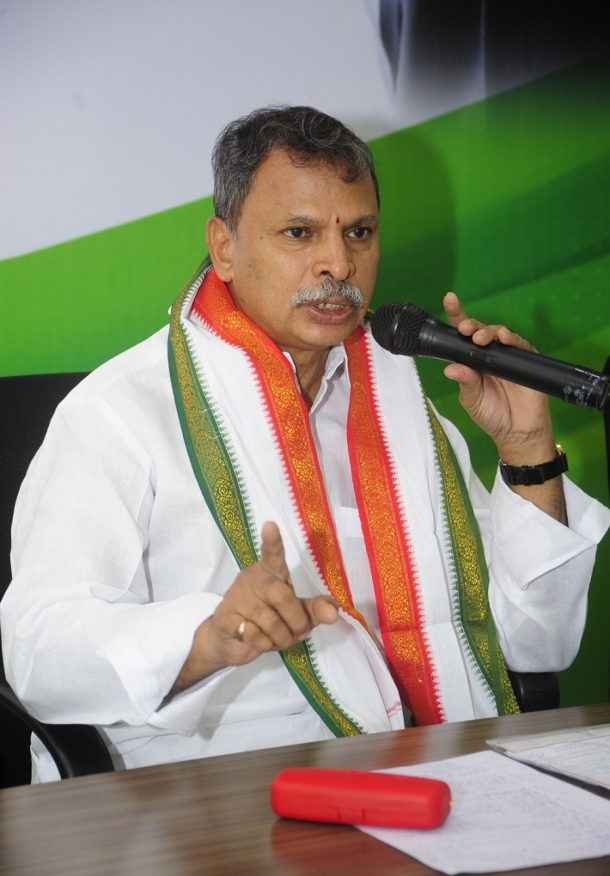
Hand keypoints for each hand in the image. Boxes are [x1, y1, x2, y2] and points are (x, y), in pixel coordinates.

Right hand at [171, 522, 338, 692]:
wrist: (230, 640)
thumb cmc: (267, 620)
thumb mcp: (296, 613)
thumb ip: (315, 610)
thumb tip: (333, 614)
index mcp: (271, 572)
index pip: (273, 554)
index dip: (272, 541)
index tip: (270, 525)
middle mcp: (252, 579)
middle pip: (282, 596)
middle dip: (297, 622)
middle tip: (298, 632)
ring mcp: (236, 597)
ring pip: (270, 621)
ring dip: (282, 638)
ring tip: (279, 640)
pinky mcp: (225, 618)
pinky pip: (253, 635)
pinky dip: (265, 645)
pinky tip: (261, 642)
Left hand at [442, 292, 555, 464]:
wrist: (517, 432)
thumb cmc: (492, 415)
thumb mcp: (471, 400)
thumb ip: (464, 382)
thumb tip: (451, 367)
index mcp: (472, 362)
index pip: (462, 337)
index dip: (457, 317)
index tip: (450, 300)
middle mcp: (488, 355)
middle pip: (480, 330)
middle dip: (471, 325)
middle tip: (465, 328)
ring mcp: (507, 356)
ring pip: (498, 333)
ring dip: (488, 331)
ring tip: (480, 338)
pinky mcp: (525, 359)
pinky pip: (519, 344)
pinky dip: (512, 339)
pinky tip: (504, 338)